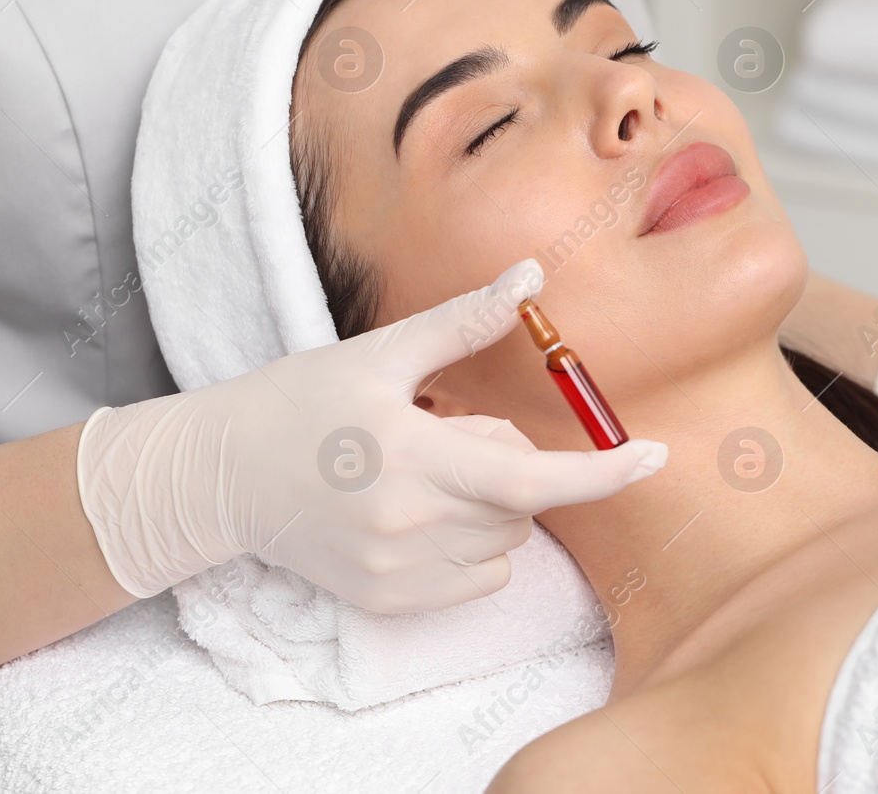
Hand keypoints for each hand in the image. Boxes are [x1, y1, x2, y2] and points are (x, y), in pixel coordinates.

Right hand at [76, 259, 667, 610]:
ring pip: (503, 545)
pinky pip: (475, 581)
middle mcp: (407, 525)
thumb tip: (531, 275)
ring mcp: (396, 573)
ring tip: (421, 473)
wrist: (220, 476)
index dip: (603, 472)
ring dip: (490, 508)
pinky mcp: (385, 602)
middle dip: (508, 463)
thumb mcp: (379, 353)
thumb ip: (462, 322)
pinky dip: (469, 549)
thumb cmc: (298, 402)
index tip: (657, 458)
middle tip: (444, 431)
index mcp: (411, 455)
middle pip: (521, 505)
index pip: (532, 481)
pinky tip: (414, 515)